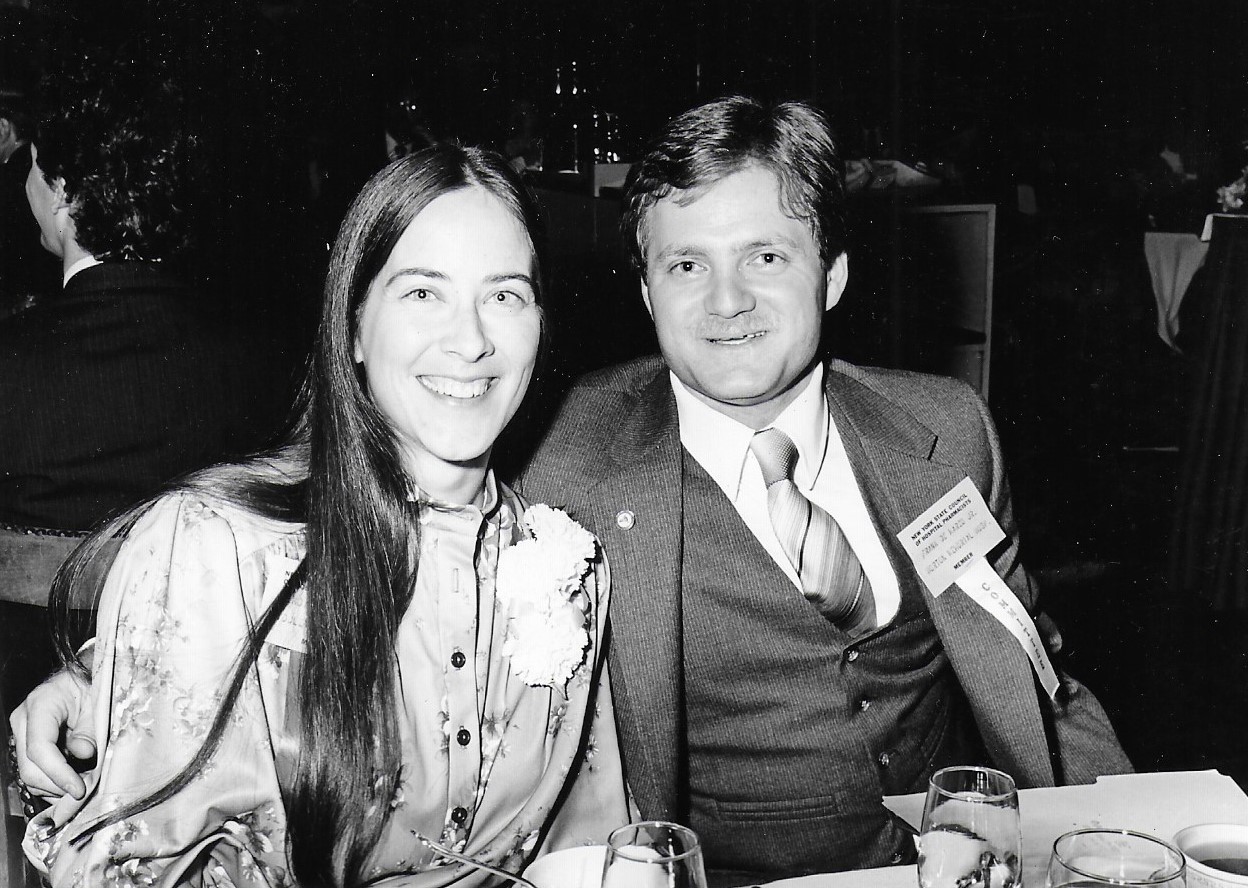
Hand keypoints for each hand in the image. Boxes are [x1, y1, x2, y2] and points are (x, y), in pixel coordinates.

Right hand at [9, 668, 95, 800]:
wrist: (80, 679)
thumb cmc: (90, 686)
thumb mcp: (97, 703)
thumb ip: (90, 730)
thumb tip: (84, 755)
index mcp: (40, 705)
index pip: (40, 749)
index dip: (59, 773)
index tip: (79, 789)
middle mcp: (23, 722)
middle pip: (30, 768)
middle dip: (57, 786)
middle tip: (84, 792)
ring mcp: (21, 735)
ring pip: (29, 775)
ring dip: (55, 788)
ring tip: (81, 787)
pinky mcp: (26, 746)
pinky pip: (34, 772)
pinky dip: (52, 784)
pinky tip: (71, 783)